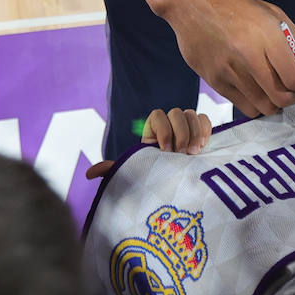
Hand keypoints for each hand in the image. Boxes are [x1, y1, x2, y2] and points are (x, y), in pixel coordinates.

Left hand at [84, 107, 212, 178]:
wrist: (173, 182)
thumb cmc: (152, 174)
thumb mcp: (134, 171)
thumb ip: (115, 169)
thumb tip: (89, 173)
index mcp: (152, 129)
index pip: (156, 115)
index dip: (163, 130)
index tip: (165, 151)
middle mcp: (169, 123)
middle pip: (176, 113)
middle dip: (181, 133)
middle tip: (182, 153)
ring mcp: (187, 126)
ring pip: (192, 114)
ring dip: (194, 133)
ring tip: (194, 152)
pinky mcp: (201, 130)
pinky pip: (205, 120)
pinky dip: (205, 130)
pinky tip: (204, 146)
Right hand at [158, 0, 294, 118]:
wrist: (192, 3)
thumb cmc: (237, 7)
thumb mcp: (276, 15)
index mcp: (267, 36)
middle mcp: (248, 56)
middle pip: (282, 98)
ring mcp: (228, 71)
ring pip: (264, 106)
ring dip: (278, 103)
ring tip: (280, 89)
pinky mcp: (214, 81)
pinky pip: (244, 107)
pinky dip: (259, 105)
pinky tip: (261, 90)